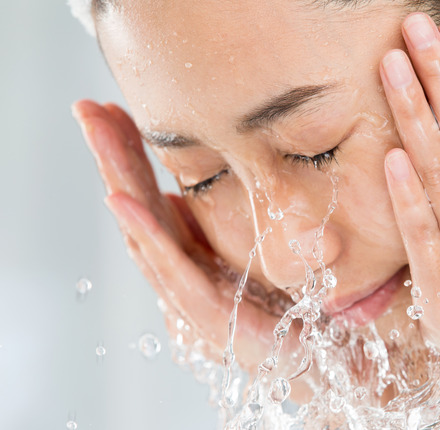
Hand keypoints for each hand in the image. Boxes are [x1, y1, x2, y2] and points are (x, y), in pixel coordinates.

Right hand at [71, 101, 282, 369]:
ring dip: (122, 182)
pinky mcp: (214, 319)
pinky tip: (125, 200)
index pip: (154, 198)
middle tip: (88, 108)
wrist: (326, 356)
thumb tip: (174, 197)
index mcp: (193, 257)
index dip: (132, 156)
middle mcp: (186, 275)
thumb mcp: (253, 251)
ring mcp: (195, 298)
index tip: (112, 109)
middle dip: (114, 157)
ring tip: (100, 136)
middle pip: (141, 210)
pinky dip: (148, 235)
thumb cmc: (292, 306)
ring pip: (148, 235)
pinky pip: (176, 273)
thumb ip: (212, 229)